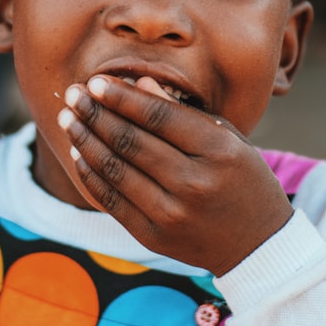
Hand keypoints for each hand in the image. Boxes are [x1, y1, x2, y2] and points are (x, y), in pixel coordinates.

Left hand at [59, 75, 293, 276]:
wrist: (257, 243)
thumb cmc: (243, 179)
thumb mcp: (228, 139)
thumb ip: (184, 112)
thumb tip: (140, 83)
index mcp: (218, 152)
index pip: (159, 117)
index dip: (123, 97)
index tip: (96, 81)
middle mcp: (194, 184)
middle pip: (131, 141)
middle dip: (96, 113)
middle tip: (73, 94)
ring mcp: (172, 214)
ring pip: (116, 169)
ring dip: (85, 140)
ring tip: (68, 118)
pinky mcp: (154, 236)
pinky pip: (112, 200)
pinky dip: (92, 174)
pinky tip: (79, 152)